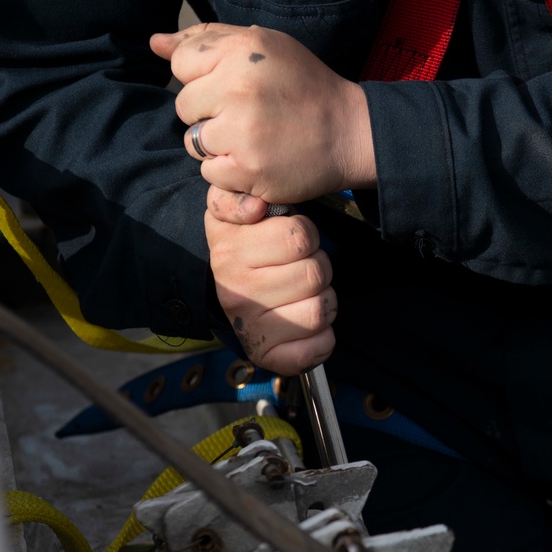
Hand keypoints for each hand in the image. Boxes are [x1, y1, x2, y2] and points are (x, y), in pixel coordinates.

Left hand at [151, 23, 375, 202]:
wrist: (350, 132)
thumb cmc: (304, 87)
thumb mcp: (265, 47)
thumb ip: (208, 40)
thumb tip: (155, 43)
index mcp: (242, 51)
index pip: (181, 63)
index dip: (203, 78)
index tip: (232, 88)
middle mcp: (239, 88)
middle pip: (184, 106)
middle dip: (208, 114)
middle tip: (246, 117)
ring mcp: (243, 132)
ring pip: (194, 142)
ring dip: (216, 145)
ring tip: (251, 139)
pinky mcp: (248, 170)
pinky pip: (210, 173)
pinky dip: (229, 172)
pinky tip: (256, 160)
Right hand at [205, 185, 337, 375]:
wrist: (227, 292)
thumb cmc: (246, 246)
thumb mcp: (232, 210)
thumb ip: (237, 196)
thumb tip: (255, 207)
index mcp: (229, 250)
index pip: (299, 236)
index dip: (306, 235)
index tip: (290, 241)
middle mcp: (234, 291)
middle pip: (316, 273)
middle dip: (319, 267)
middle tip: (301, 269)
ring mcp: (250, 327)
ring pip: (321, 309)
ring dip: (324, 300)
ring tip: (305, 295)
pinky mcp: (266, 355)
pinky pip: (318, 346)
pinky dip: (324, 338)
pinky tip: (309, 326)